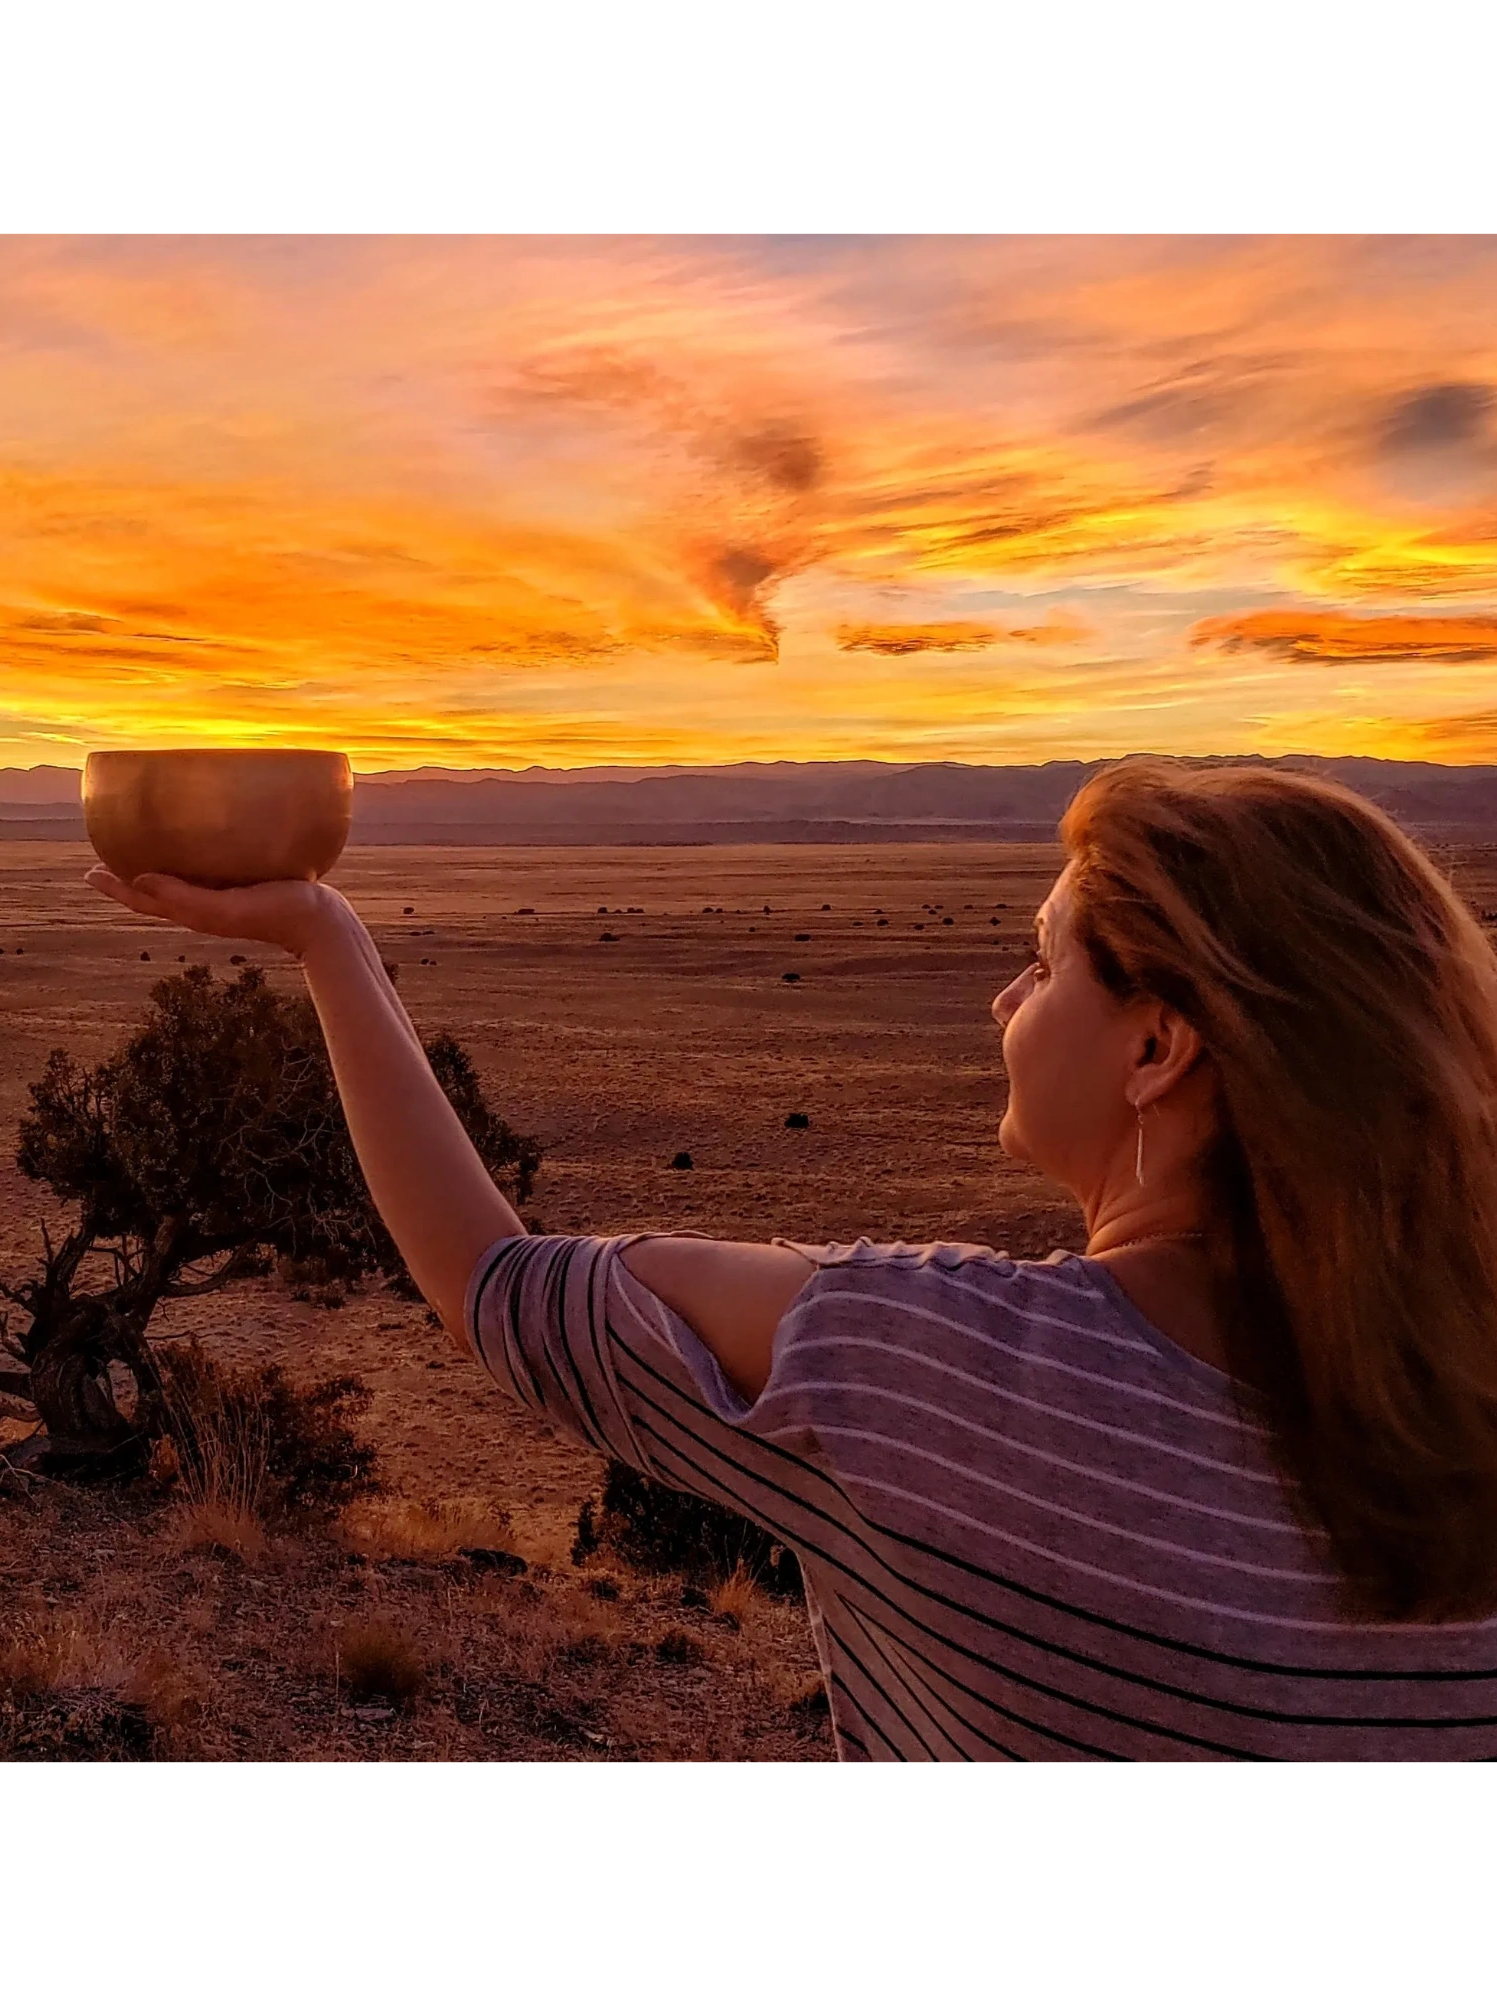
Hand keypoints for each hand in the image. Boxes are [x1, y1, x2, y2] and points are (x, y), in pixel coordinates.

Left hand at [85, 865, 347, 957]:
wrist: (324, 923)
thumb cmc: (278, 913)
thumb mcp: (228, 908)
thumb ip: (186, 898)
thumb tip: (139, 878)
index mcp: (196, 912)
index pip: (144, 900)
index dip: (115, 888)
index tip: (90, 872)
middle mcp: (207, 904)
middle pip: (158, 889)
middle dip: (130, 875)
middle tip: (108, 854)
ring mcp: (227, 895)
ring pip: (182, 879)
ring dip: (160, 865)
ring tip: (147, 846)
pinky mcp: (246, 883)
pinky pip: (209, 869)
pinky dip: (193, 858)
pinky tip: (200, 843)